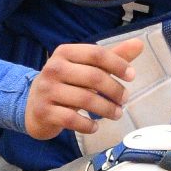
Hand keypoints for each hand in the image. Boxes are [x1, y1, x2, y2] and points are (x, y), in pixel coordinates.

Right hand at [24, 37, 142, 140]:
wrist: (32, 106)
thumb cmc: (66, 83)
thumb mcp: (86, 68)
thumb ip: (112, 57)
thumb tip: (139, 43)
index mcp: (65, 52)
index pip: (96, 54)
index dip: (118, 64)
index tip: (132, 76)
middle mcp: (53, 68)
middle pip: (93, 77)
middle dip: (115, 90)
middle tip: (125, 99)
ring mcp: (46, 90)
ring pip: (85, 99)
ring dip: (106, 109)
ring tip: (117, 114)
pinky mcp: (43, 111)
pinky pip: (71, 119)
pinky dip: (87, 125)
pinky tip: (95, 127)